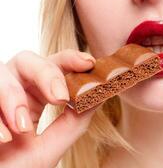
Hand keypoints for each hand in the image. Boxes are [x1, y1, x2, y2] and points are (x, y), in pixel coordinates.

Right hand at [0, 49, 96, 167]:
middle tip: (59, 97)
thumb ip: (75, 119)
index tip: (88, 63)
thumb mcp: (53, 144)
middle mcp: (15, 90)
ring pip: (2, 72)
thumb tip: (100, 94)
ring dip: (14, 98)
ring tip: (23, 128)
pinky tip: (4, 139)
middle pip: (28, 60)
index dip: (70, 59)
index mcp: (36, 96)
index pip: (55, 66)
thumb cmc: (20, 167)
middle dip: (46, 73)